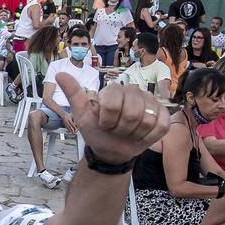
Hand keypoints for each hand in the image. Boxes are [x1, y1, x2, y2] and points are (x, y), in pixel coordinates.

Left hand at [57, 76, 171, 164]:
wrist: (111, 150)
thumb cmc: (96, 131)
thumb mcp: (82, 115)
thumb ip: (74, 94)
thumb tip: (60, 74)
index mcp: (114, 90)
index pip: (113, 106)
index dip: (107, 121)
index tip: (104, 123)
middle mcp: (134, 91)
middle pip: (133, 114)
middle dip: (121, 129)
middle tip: (116, 129)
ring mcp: (151, 102)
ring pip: (147, 121)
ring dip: (134, 133)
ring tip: (128, 132)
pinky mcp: (163, 115)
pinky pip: (161, 127)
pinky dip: (149, 137)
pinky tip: (142, 135)